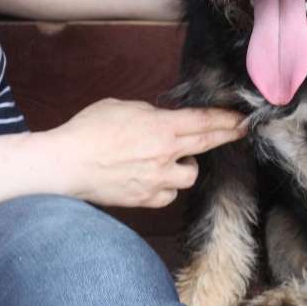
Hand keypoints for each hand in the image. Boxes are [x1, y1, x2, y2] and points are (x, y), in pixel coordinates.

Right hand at [48, 98, 246, 207]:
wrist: (64, 164)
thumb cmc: (89, 130)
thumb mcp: (123, 107)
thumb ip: (150, 114)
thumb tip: (163, 120)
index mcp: (161, 126)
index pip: (203, 121)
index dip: (226, 118)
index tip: (242, 117)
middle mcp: (165, 153)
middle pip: (206, 144)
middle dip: (228, 135)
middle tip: (241, 131)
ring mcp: (157, 179)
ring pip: (189, 176)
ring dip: (186, 166)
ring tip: (171, 160)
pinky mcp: (145, 198)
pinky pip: (169, 195)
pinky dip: (166, 188)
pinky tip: (155, 179)